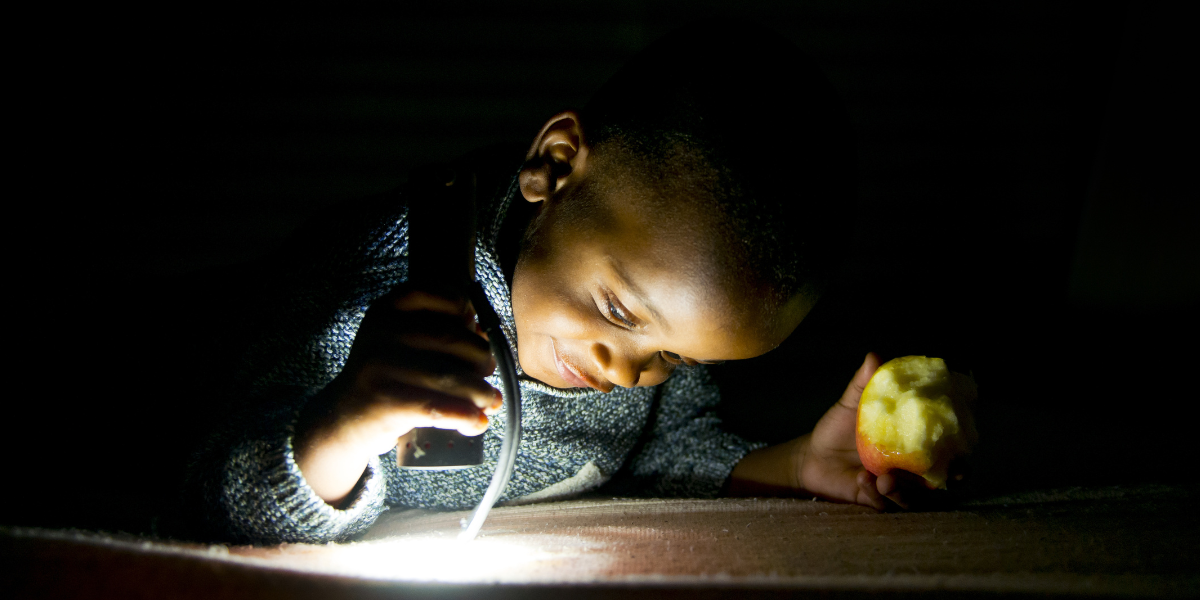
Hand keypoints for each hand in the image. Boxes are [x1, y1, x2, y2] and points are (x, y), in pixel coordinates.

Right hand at [293, 285, 501, 504]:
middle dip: (481, 357)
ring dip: (480, 392)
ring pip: (450, 377)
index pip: (436, 294)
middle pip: (451, 338)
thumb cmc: (388, 376)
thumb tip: (485, 338)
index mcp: (387, 309)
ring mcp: (381, 366)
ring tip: (490, 401)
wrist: (343, 418)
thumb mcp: (400, 341)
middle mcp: (382, 331)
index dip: (464, 309)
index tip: (475, 327)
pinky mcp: (386, 401)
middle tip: (487, 373)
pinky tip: (476, 424)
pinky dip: (466, 417)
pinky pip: (439, 408)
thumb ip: (438, 332)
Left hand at [800, 352, 968, 509]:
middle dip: (949, 477)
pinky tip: (862, 480)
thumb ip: (865, 384)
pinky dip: (874, 492)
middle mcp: (910, 469)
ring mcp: (894, 487)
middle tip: (949, 473)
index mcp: (912, 444)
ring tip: (885, 478)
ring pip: (912, 496)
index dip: (961, 451)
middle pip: (941, 479)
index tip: (965, 447)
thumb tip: (874, 356)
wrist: (813, 454)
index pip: (946, 450)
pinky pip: (882, 502)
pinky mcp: (874, 499)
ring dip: (902, 488)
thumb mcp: (851, 404)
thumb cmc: (839, 428)